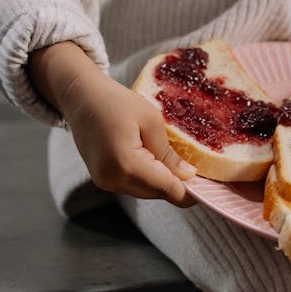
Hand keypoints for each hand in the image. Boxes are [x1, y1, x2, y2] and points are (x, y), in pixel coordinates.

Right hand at [28, 42, 196, 207]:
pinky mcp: (102, 181)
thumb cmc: (116, 101)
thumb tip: (189, 177)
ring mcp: (105, 183)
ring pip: (146, 192)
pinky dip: (147, 175)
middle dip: (177, 182)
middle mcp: (113, 180)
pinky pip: (134, 185)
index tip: (210, 180)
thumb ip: (169, 153)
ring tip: (168, 152)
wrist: (81, 97)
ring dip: (161, 178)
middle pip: (158, 194)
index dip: (192, 190)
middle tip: (192, 160)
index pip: (169, 190)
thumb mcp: (151, 120)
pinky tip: (150, 154)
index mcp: (127, 164)